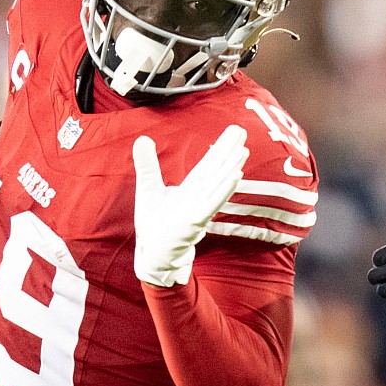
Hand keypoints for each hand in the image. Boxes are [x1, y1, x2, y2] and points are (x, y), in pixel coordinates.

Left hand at [135, 124, 247, 286]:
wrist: (152, 253)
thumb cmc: (155, 224)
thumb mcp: (148, 188)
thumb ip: (147, 164)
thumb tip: (142, 138)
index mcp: (190, 188)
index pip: (208, 164)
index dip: (221, 147)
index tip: (234, 132)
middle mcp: (198, 196)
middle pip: (216, 170)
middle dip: (229, 152)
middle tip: (242, 131)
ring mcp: (199, 209)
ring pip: (217, 185)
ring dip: (231, 169)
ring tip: (243, 151)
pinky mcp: (195, 222)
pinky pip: (211, 204)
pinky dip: (223, 191)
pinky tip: (235, 177)